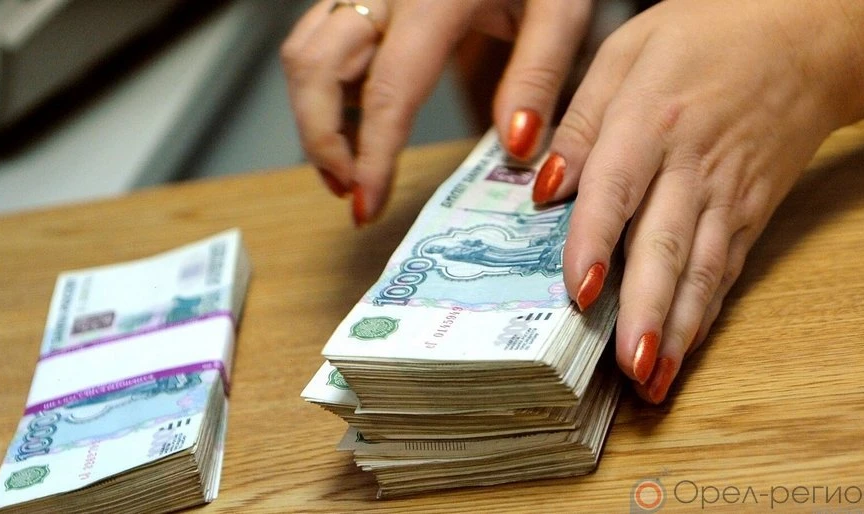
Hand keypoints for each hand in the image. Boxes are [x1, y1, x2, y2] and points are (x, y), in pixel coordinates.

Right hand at [281, 0, 593, 223]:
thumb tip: (515, 146)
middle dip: (321, 142)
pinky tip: (352, 121)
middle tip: (351, 192)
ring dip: (312, 117)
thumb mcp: (561, 7)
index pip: (388, 91)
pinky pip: (316, 38)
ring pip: (303, 53)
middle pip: (315, 70)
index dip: (372, 157)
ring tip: (347, 167)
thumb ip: (538, 74)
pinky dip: (321, 89)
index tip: (368, 205)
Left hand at [532, 0, 863, 401]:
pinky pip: (725, 270)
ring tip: (653, 379)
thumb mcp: (628, 50)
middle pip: (666, 245)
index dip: (596, 241)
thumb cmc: (706, 35)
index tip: (578, 290)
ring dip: (677, 328)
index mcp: (654, 117)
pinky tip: (683, 350)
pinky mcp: (750, 212)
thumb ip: (582, 118)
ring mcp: (728, 194)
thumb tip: (544, 184)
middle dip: (647, 310)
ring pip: (701, 270)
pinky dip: (704, 314)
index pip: (618, 187)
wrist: (804, 37)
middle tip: (626, 365)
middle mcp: (693, 164)